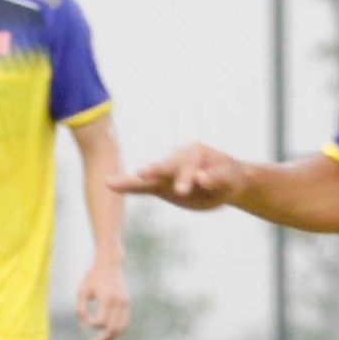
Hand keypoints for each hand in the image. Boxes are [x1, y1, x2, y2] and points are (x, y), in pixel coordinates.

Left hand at [76, 260, 130, 339]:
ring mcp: (125, 303)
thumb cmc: (92, 278)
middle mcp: (118, 302)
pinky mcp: (127, 303)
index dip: (92, 324)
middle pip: (113, 329)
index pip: (101, 322)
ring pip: (121, 328)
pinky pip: (125, 322)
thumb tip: (86, 325)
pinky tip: (109, 333)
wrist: (109, 264)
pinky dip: (118, 330)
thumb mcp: (82, 291)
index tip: (86, 320)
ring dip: (112, 338)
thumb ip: (81, 309)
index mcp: (106, 299)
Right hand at [111, 144, 249, 212]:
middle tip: (144, 174)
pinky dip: (127, 186)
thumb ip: (217, 178)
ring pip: (150, 176)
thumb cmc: (229, 178)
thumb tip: (201, 178)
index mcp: (195, 152)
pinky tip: (109, 184)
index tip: (194, 182)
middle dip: (157, 171)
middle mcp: (177, 158)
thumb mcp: (229, 178)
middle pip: (166, 167)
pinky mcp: (160, 186)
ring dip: (135, 179)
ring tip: (113, 182)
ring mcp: (167, 173)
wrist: (225, 184)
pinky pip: (142, 188)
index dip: (188, 176)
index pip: (189, 165)